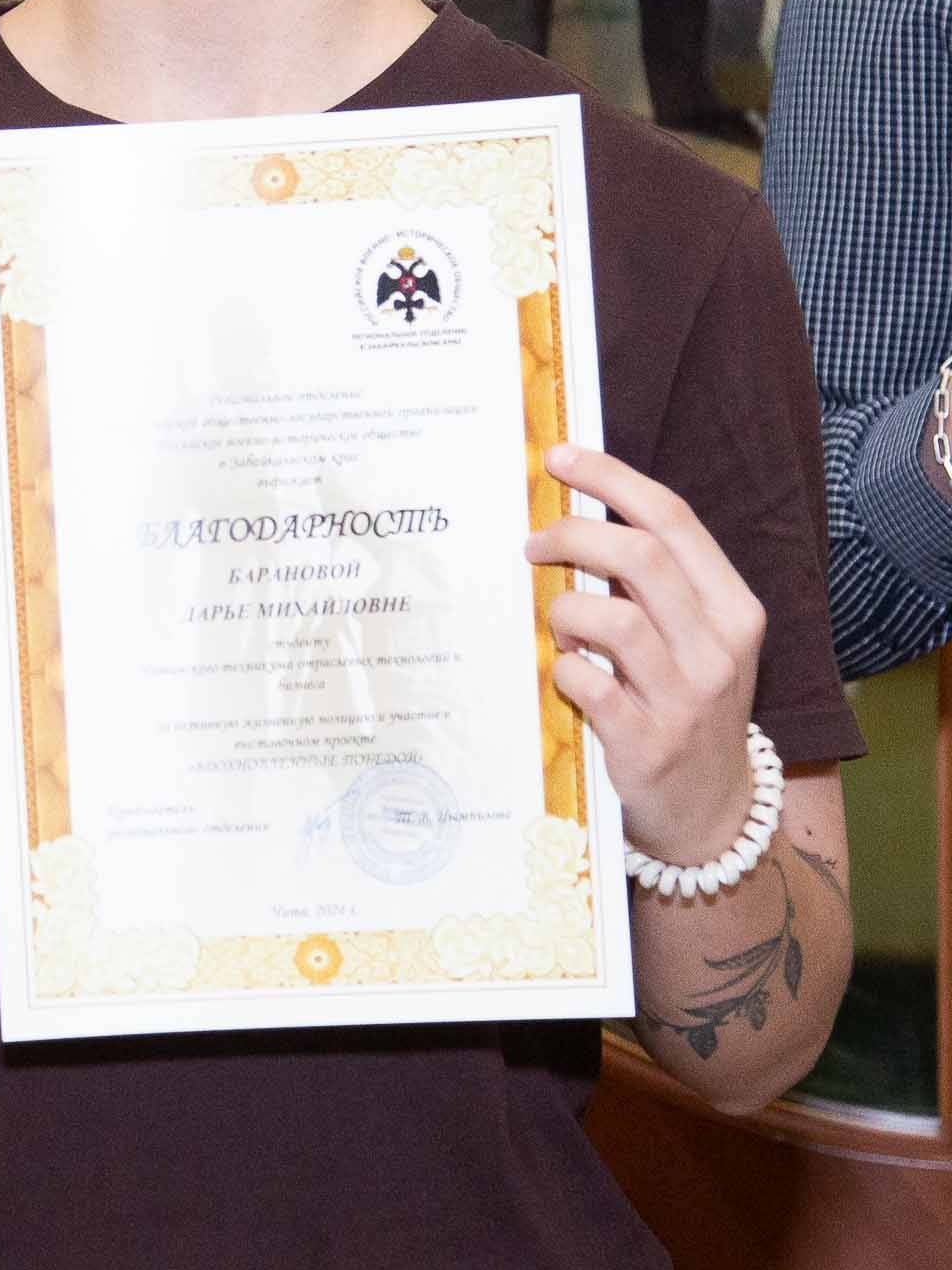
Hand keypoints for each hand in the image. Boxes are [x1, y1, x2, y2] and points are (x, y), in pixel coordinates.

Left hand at [527, 446, 764, 864]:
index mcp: (734, 609)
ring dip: (566, 609)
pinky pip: (588, 683)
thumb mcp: (695, 639)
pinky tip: (566, 671)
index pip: (673, 519)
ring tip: (558, 623)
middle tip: (535, 543)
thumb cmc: (686, 704)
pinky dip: (564, 667)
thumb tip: (574, 516)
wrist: (710, 812)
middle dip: (573, 534)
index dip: (610, 478)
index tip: (559, 457)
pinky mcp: (647, 744)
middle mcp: (718, 649)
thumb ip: (653, 584)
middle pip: (638, 556)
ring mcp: (686, 700)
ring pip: (612, 618)